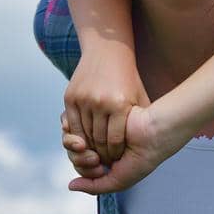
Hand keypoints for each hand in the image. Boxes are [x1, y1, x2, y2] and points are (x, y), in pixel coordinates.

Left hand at [62, 105, 180, 194]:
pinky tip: (85, 141)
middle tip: (96, 160)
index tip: (98, 170)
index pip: (83, 168)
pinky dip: (75, 137)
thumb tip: (71, 186)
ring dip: (79, 151)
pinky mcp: (95, 118)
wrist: (152, 135)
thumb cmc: (143, 158)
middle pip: (76, 156)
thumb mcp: (119, 181)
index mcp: (107, 160)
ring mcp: (98, 132)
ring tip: (95, 153)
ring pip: (73, 143)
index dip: (84, 171)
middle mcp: (101, 146)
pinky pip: (75, 128)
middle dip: (81, 161)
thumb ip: (94, 187)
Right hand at [63, 49, 148, 164]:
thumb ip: (140, 120)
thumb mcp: (139, 97)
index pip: (115, 140)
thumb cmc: (128, 78)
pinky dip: (76, 134)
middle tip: (104, 162)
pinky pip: (71, 124)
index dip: (115, 154)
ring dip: (87, 147)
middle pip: (97, 139)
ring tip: (95, 153)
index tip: (117, 160)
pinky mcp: (70, 97)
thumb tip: (143, 145)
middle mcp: (99, 102)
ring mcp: (82, 99)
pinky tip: (84, 140)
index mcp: (119, 104)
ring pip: (82, 134)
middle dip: (101, 154)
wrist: (107, 52)